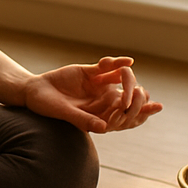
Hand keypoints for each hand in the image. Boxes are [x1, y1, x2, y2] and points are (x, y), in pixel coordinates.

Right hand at [22, 56, 162, 133]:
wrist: (33, 91)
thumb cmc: (47, 107)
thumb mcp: (64, 113)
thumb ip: (83, 119)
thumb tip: (104, 128)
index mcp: (99, 116)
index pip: (125, 116)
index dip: (141, 112)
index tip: (154, 107)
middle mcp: (102, 101)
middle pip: (128, 99)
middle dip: (138, 96)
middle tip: (142, 92)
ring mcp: (98, 86)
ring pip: (120, 81)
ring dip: (128, 78)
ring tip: (129, 72)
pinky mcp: (90, 72)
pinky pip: (107, 68)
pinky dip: (116, 63)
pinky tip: (127, 60)